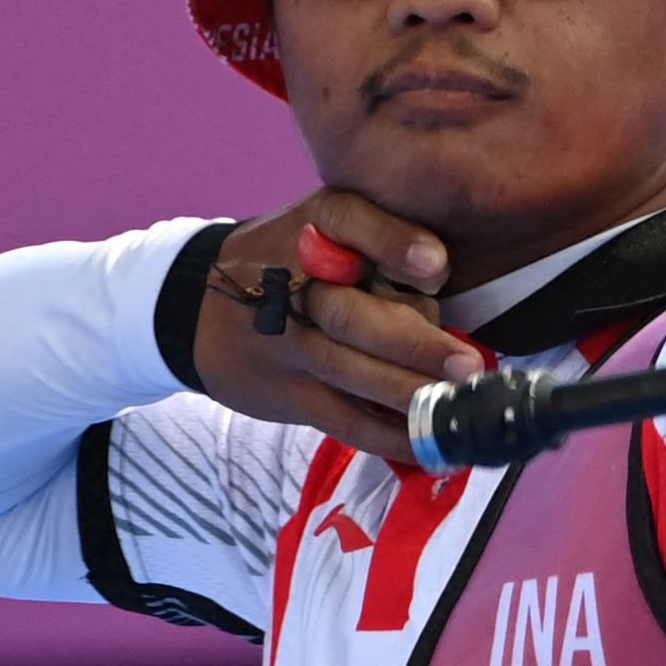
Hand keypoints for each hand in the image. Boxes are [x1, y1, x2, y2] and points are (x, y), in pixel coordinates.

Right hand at [190, 192, 485, 461]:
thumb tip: (449, 272)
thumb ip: (385, 234)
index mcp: (316, 226)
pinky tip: (426, 444)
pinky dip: (385, 435)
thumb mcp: (329, 225)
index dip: (393, 244)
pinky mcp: (287, 392)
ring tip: (454, 404)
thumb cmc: (296, 259)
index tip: (436, 267)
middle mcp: (294, 283)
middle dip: (414, 343)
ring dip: (406, 392)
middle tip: (467, 365)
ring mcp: (286, 343)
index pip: (349, 221)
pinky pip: (341, 419)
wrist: (198, 306)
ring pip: (348, 371)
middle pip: (351, 314)